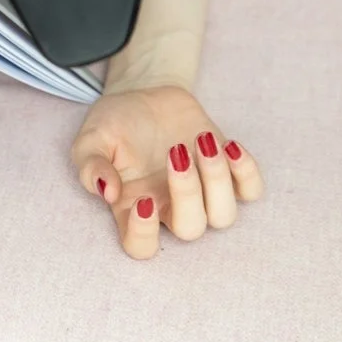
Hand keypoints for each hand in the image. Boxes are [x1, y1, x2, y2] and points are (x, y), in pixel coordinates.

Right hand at [71, 84, 263, 259]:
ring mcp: (201, 194)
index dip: (144, 234)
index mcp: (132, 208)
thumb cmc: (114, 123)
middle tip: (175, 151)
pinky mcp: (226, 172)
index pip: (141, 247)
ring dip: (217, 179)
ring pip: (224, 216)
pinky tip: (229, 145)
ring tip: (202, 140)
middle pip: (191, 230)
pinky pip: (251, 192)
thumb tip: (108, 191)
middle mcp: (168, 208)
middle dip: (189, 193)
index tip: (144, 198)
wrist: (144, 95)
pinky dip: (247, 173)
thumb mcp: (90, 139)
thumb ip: (91, 166)